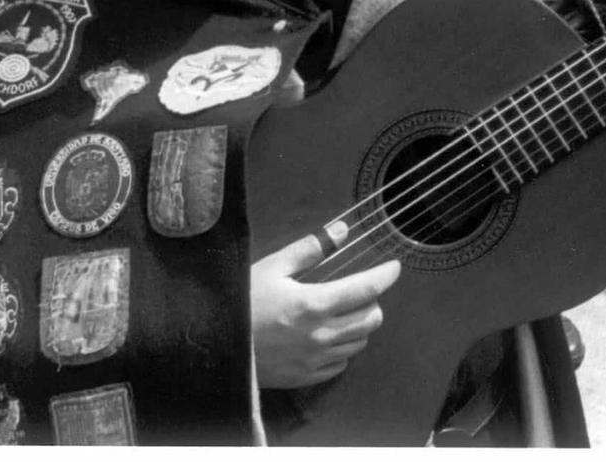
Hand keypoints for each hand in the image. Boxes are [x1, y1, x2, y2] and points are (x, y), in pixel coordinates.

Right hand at [251, 223, 402, 388]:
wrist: (210, 347)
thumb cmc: (241, 303)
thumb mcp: (272, 268)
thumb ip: (311, 249)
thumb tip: (342, 229)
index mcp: (314, 304)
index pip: (367, 289)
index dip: (386, 276)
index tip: (394, 267)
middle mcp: (320, 335)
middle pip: (371, 319)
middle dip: (372, 301)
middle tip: (360, 290)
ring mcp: (314, 359)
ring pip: (360, 342)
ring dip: (359, 324)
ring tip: (342, 311)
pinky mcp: (305, 377)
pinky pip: (341, 363)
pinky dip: (342, 347)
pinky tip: (327, 335)